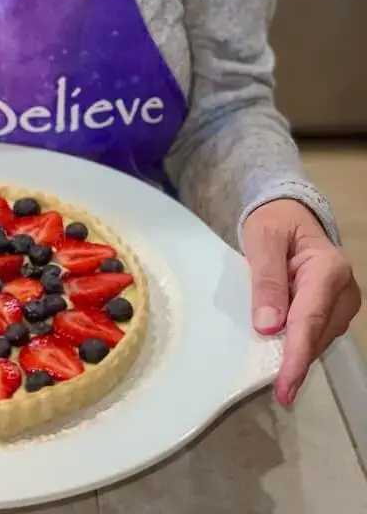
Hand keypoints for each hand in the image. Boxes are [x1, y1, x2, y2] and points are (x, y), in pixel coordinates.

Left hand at [243, 199, 360, 405]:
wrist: (287, 216)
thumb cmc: (273, 224)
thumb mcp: (261, 240)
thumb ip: (266, 280)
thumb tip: (269, 325)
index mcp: (329, 267)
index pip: (310, 319)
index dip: (296, 355)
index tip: (285, 386)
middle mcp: (343, 289)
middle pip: (317, 335)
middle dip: (295, 360)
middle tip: (274, 387)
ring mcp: (342, 303)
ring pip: (318, 340)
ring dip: (295, 353)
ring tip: (272, 367)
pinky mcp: (334, 311)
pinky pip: (315, 334)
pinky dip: (297, 344)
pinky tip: (280, 351)